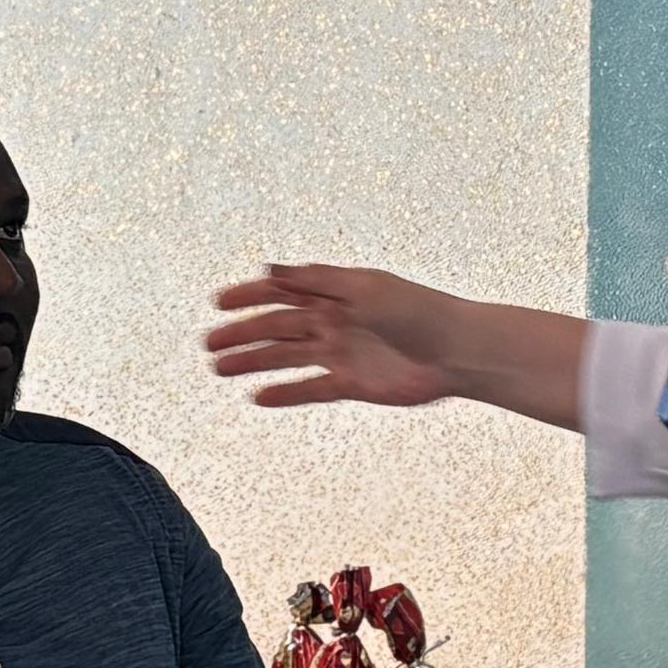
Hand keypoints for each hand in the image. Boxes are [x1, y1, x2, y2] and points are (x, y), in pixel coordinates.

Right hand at [203, 265, 458, 408]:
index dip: (250, 295)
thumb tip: (270, 270)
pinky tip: (260, 397)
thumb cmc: (419, 312)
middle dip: (242, 333)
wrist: (458, 352)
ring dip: (254, 362)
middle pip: (277, 326)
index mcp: (336, 293)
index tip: (219, 303)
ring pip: (287, 357)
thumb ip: (317, 280)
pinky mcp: (352, 384)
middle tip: (209, 343)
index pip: (283, 290)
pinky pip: (311, 389)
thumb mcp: (365, 287)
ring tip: (221, 369)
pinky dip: (286, 393)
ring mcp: (341, 353)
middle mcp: (334, 321)